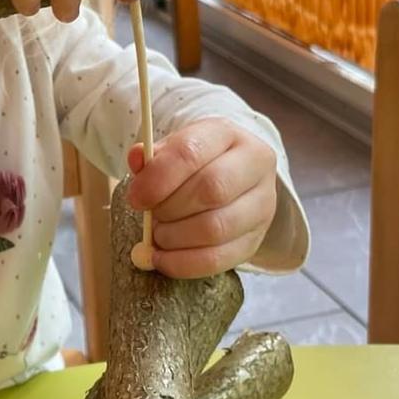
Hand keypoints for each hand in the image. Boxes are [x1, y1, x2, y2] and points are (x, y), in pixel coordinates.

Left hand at [127, 118, 277, 277]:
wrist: (232, 179)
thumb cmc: (196, 163)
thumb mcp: (174, 149)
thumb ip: (153, 155)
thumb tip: (137, 159)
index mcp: (228, 134)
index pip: (191, 152)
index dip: (158, 178)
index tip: (135, 198)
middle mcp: (255, 165)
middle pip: (210, 190)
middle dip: (169, 209)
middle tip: (150, 217)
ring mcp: (262, 204)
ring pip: (216, 228)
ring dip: (175, 237)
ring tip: (159, 235)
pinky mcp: (256, 239)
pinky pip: (219, 259)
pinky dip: (183, 264)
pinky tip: (163, 259)